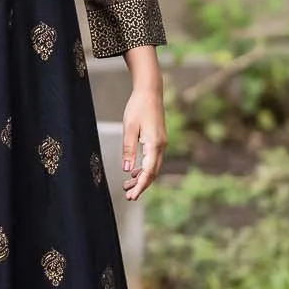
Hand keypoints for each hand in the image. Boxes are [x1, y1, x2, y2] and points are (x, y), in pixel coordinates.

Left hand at [120, 80, 164, 201]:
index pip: (148, 172)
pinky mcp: (158, 140)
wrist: (150, 92)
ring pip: (153, 167)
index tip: (132, 196)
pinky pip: (153, 160)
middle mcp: (161, 146)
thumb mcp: (129, 128)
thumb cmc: (138, 107)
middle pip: (153, 173)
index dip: (140, 186)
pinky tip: (134, 172)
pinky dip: (144, 168)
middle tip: (128, 196)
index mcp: (155, 145)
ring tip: (127, 186)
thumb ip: (128, 150)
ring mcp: (161, 144)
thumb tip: (127, 170)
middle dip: (141, 186)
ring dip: (142, 178)